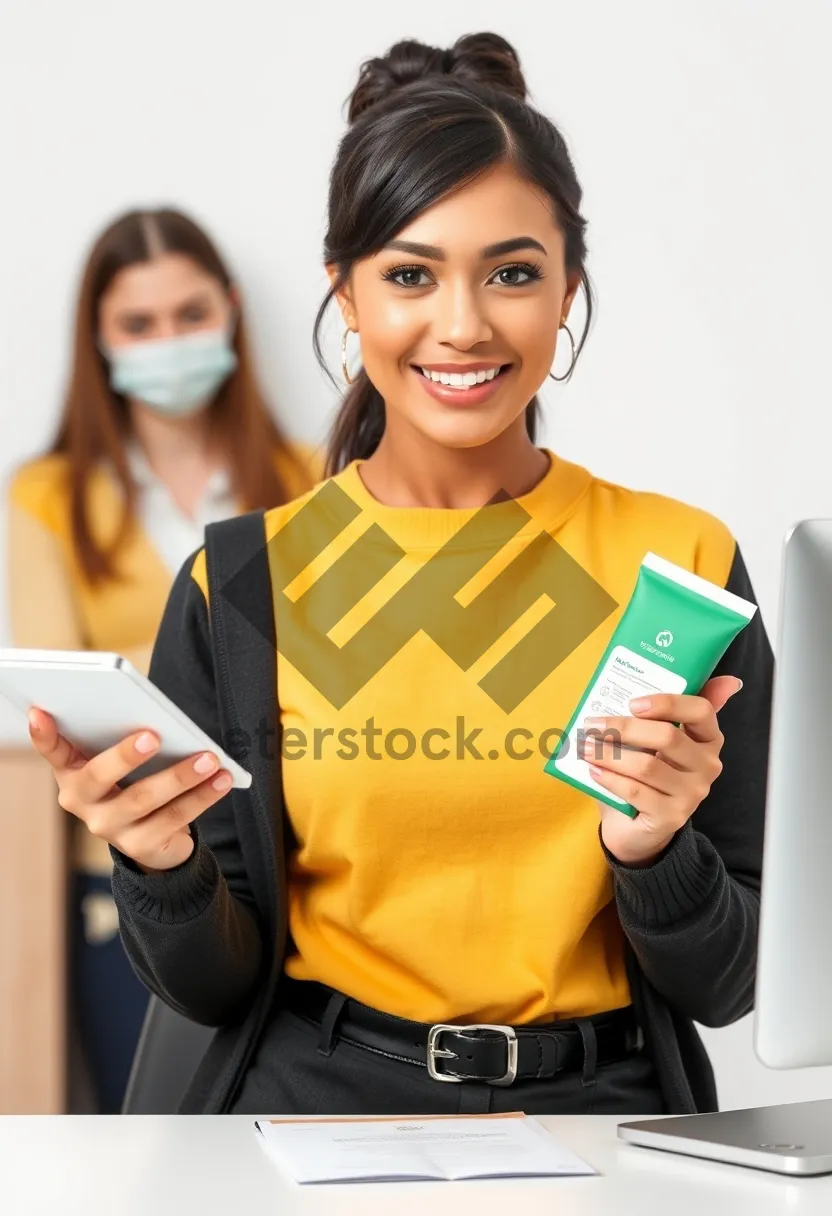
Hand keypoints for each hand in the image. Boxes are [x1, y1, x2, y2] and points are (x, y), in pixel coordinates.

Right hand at [28, 707, 233, 873]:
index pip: (54, 752)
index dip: (44, 735)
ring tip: (209, 758)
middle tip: (152, 735)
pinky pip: (174, 818)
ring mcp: (108, 827)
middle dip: (125, 756)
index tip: (41, 712)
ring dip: (180, 776)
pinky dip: (202, 796)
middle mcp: (83, 802)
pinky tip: (222, 779)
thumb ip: (126, 739)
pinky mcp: (139, 846)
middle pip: (99, 776)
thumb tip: (156, 718)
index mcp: (73, 773)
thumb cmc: (135, 781)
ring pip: (143, 798)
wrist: (153, 837)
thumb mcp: (125, 762)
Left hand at [579, 675, 742, 866]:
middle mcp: (708, 765)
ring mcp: (692, 794)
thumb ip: (675, 709)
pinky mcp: (672, 817)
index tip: (632, 702)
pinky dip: (609, 778)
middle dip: (623, 727)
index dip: (667, 703)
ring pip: (647, 765)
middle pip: (667, 736)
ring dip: (608, 753)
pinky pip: (636, 791)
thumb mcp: (657, 739)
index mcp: (709, 738)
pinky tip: (592, 769)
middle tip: (591, 724)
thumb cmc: (645, 773)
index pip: (701, 711)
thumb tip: (731, 680)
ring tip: (583, 746)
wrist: (636, 827)